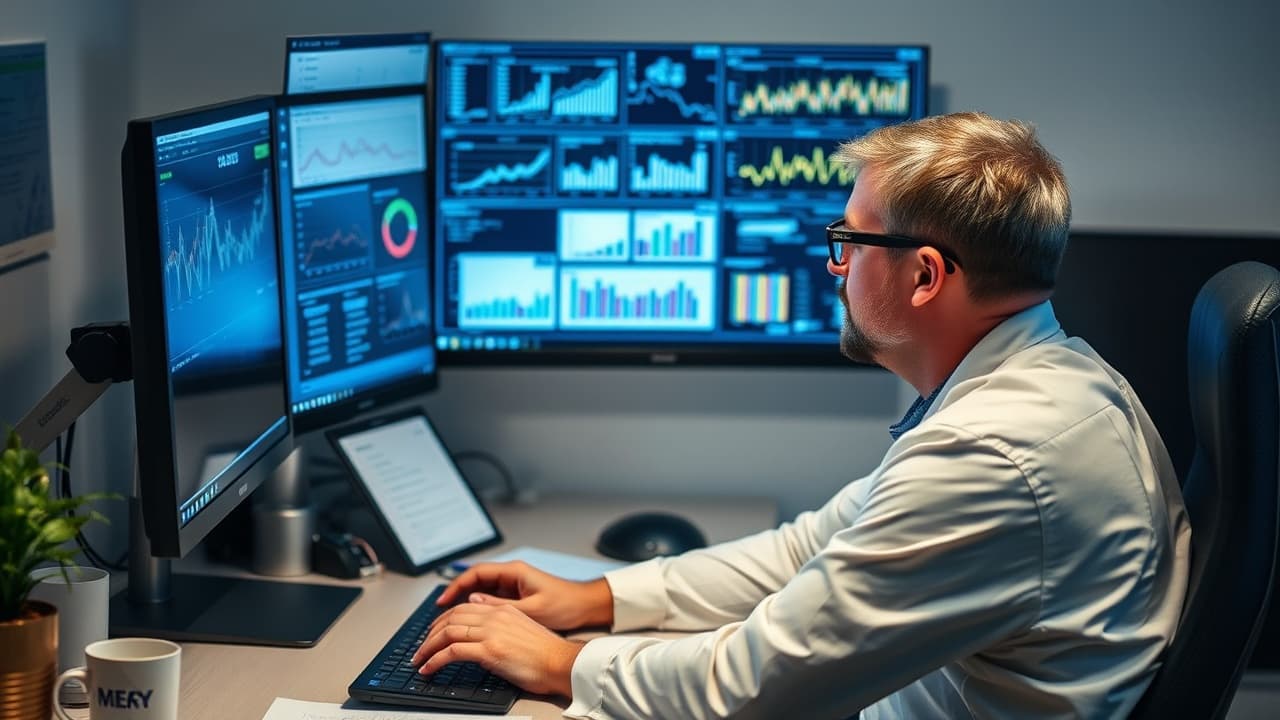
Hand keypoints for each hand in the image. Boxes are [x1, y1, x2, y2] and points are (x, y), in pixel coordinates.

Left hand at [412, 601, 583, 696]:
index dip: (442, 620)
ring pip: (447, 633)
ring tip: (419, 661)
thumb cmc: (546, 652)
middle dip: (430, 634)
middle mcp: (494, 616)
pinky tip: (429, 669)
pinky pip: (452, 651)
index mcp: (502, 610)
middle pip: (451, 618)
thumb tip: (477, 611)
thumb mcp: (521, 627)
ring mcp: (491, 632)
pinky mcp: (489, 651)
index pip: (463, 608)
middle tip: (420, 648)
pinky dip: (435, 660)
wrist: (561, 662)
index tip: (432, 633)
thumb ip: (499, 617)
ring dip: (427, 648)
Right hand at [437, 561, 612, 630]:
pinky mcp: (517, 597)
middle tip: (439, 614)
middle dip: (456, 596)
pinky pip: (491, 600)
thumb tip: (473, 602)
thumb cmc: (565, 604)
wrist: (586, 606)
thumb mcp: (532, 609)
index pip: (476, 573)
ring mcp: (513, 586)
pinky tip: (471, 624)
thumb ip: (501, 606)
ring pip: (481, 592)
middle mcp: (511, 576)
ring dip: (466, 604)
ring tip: (450, 621)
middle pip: (475, 581)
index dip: (456, 586)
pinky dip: (479, 611)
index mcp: (514, 572)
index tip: (442, 601)